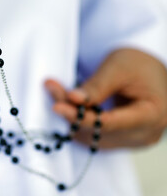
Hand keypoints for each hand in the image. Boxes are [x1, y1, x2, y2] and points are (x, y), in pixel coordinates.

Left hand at [45, 48, 166, 148]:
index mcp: (152, 115)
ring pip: (91, 136)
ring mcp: (131, 140)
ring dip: (71, 117)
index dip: (81, 116)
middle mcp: (144, 134)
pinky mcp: (118, 140)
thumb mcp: (119, 67)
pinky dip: (77, 121)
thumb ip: (97, 85)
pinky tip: (66, 104)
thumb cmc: (139, 65)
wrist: (147, 72)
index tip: (57, 106)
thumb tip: (72, 99)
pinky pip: (92, 136)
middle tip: (53, 90)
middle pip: (98, 131)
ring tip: (57, 92)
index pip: (110, 123)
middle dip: (72, 113)